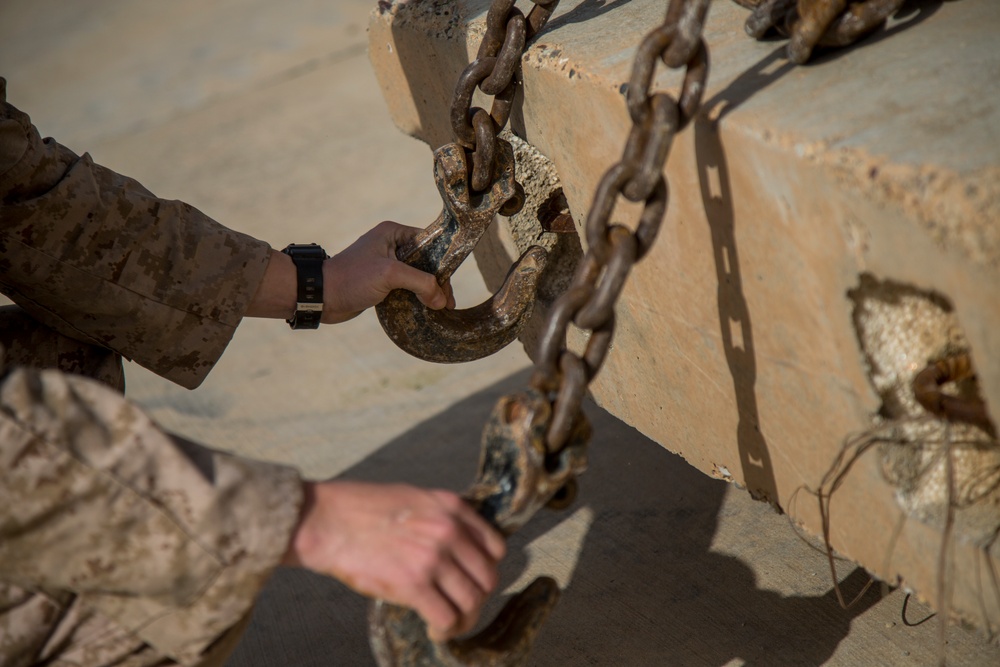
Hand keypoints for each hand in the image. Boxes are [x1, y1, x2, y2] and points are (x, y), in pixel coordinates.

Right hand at [282, 480, 505, 640]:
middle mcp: (449, 531)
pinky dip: (446, 629)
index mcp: (452, 507)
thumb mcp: (415, 498)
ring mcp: (433, 558)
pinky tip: (434, 629)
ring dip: (463, 618)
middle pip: (487, 578)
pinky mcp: (413, 584)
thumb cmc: (362, 508)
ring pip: (471, 601)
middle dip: (477, 597)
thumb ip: (441, 518)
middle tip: (460, 606)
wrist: (328, 520)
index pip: (495, 547)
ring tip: (448, 623)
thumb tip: (457, 545)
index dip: (487, 568)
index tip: (473, 579)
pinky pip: (447, 617)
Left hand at [322, 221, 454, 323]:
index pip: (429, 243)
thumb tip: (441, 300)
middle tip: (447, 302)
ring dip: (429, 292)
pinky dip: (418, 297)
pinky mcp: (383, 282)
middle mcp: (392, 245)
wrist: (321, 296)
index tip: (449, 286)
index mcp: (393, 232)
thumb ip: (420, 283)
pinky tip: (427, 309)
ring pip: (418, 277)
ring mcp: (387, 264)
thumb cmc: (351, 278)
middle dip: (438, 282)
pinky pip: (407, 287)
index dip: (443, 263)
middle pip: (427, 262)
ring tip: (441, 308)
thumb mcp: (389, 275)